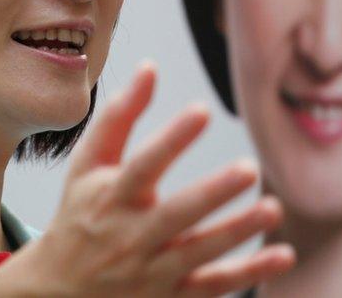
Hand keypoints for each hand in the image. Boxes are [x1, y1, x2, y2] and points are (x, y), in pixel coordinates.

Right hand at [0, 63, 294, 296]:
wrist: (58, 290)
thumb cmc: (80, 214)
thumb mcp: (87, 166)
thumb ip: (118, 116)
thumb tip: (150, 67)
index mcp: (110, 196)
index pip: (142, 164)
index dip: (171, 138)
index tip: (201, 110)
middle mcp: (131, 235)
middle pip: (175, 214)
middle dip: (211, 193)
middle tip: (248, 169)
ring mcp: (152, 269)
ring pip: (199, 251)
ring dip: (236, 232)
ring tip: (272, 208)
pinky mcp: (171, 294)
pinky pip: (213, 285)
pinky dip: (249, 274)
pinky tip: (282, 255)